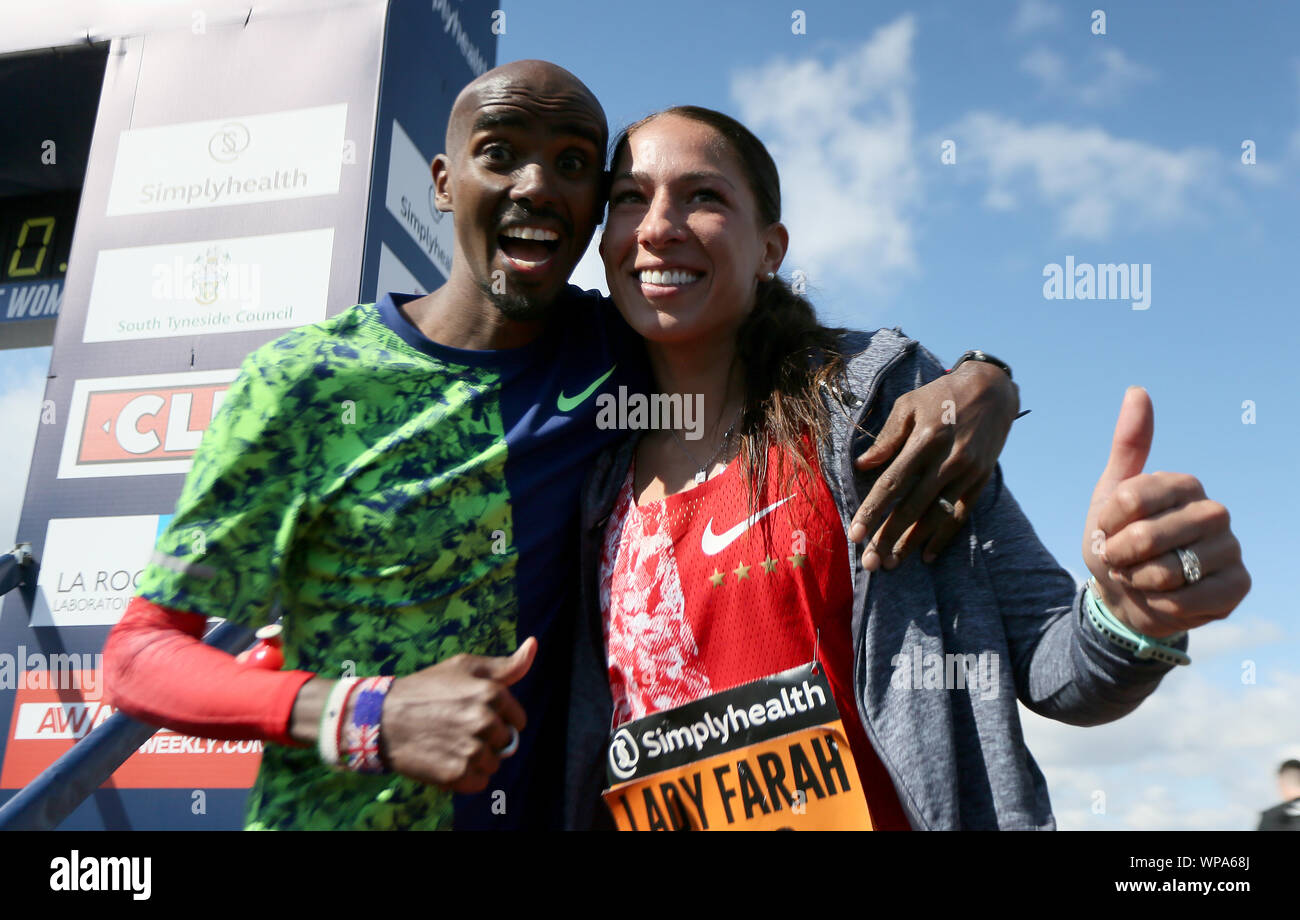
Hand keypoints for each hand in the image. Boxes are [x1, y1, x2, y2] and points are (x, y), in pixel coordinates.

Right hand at [378, 638, 536, 792]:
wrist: (382, 718)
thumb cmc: (426, 689)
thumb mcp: (464, 666)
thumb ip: (506, 665)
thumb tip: (534, 645)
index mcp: (492, 693)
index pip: (518, 720)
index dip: (499, 720)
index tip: (473, 714)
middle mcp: (485, 721)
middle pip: (506, 743)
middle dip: (488, 739)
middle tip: (458, 729)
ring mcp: (471, 749)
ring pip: (492, 764)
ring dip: (477, 759)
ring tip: (449, 743)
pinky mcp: (456, 774)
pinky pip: (478, 782)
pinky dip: (465, 777)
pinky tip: (445, 759)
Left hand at [850, 360, 1018, 569]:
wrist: (992, 390)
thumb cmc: (941, 395)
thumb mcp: (909, 405)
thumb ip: (887, 438)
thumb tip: (862, 466)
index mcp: (924, 440)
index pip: (892, 484)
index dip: (872, 511)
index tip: (855, 534)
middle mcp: (947, 460)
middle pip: (912, 507)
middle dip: (888, 537)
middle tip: (869, 563)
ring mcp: (967, 472)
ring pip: (936, 516)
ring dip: (912, 543)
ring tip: (892, 563)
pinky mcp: (981, 480)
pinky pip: (960, 514)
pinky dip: (943, 537)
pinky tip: (927, 555)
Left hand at [1082, 388, 1248, 638]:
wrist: (1129, 596)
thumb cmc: (1118, 541)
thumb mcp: (1111, 495)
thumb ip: (1127, 446)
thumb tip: (1137, 390)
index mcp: (1183, 484)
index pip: (1131, 497)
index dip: (1107, 523)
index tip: (1105, 530)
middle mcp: (1214, 511)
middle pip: (1147, 535)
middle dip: (1118, 556)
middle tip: (1119, 561)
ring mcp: (1231, 548)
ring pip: (1167, 571)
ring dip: (1138, 582)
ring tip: (1140, 579)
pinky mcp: (1238, 585)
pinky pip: (1189, 600)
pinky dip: (1162, 605)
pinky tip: (1162, 599)